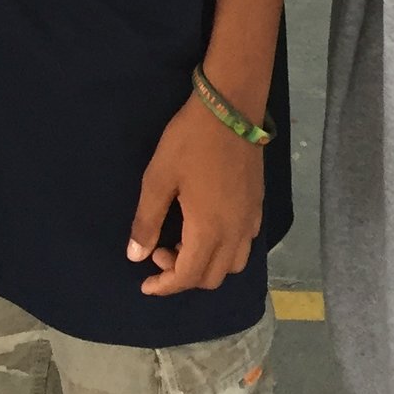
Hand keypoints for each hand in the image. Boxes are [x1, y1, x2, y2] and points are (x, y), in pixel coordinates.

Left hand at [128, 95, 264, 295]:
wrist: (231, 108)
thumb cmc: (190, 141)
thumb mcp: (158, 178)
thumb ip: (147, 221)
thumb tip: (136, 255)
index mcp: (209, 230)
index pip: (188, 277)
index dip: (165, 286)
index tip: (145, 282)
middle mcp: (235, 233)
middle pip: (212, 277)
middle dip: (183, 276)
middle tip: (160, 251)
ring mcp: (250, 219)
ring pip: (233, 264)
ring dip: (206, 265)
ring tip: (183, 241)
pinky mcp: (258, 205)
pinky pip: (244, 244)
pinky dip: (224, 250)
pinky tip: (207, 227)